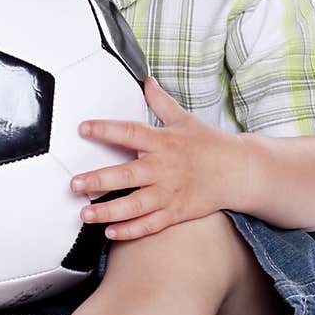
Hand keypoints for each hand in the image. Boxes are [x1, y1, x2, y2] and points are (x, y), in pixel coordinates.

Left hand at [70, 75, 243, 240]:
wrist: (240, 171)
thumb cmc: (210, 145)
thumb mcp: (185, 119)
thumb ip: (161, 102)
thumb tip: (146, 81)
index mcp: (163, 142)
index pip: (130, 133)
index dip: (106, 130)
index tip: (83, 128)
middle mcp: (164, 168)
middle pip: (127, 175)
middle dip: (99, 180)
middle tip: (74, 184)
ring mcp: (170, 193)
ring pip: (135, 205)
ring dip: (108, 211)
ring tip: (85, 214)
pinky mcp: (176, 213)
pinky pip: (150, 224)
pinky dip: (131, 230)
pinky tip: (111, 233)